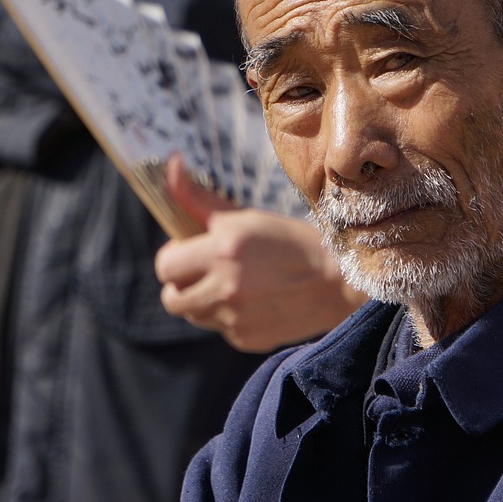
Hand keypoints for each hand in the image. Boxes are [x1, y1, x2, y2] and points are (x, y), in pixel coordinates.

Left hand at [155, 153, 366, 351]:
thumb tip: (171, 162)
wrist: (337, 280)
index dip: (173, 257)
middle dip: (181, 284)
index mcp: (222, 249)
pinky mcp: (246, 339)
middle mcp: (225, 286)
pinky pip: (220, 329)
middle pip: (171, 298)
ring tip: (231, 284)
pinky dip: (229, 318)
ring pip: (193, 315)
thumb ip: (198, 197)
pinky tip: (254, 301)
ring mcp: (235, 318)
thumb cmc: (289, 241)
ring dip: (203, 301)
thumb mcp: (245, 216)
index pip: (165, 265)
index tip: (189, 251)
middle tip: (203, 271)